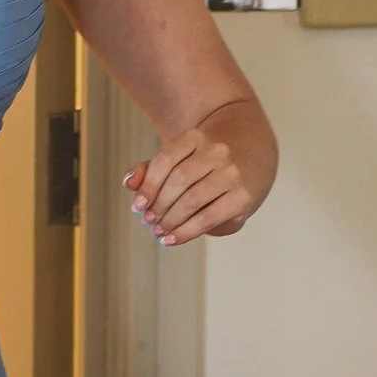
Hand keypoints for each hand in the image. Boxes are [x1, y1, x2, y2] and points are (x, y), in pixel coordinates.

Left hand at [127, 130, 252, 246]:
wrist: (247, 159)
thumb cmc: (201, 164)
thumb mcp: (177, 159)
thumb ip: (149, 169)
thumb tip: (129, 182)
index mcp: (195, 137)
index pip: (165, 160)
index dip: (148, 186)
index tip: (137, 207)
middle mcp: (217, 152)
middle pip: (178, 181)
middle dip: (158, 206)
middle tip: (148, 222)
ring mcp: (232, 174)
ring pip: (192, 200)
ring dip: (170, 220)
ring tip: (159, 231)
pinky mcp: (243, 197)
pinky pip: (208, 218)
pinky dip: (186, 231)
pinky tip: (172, 238)